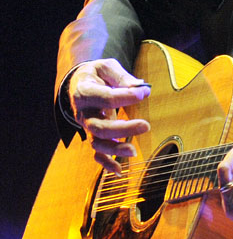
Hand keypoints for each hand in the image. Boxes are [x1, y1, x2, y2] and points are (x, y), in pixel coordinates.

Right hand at [68, 59, 151, 173]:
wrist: (80, 82)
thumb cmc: (97, 74)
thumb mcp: (107, 67)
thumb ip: (121, 76)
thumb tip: (140, 87)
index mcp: (85, 91)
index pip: (104, 96)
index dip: (124, 96)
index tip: (143, 93)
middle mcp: (83, 112)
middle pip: (98, 126)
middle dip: (122, 128)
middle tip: (145, 125)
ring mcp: (87, 126)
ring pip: (96, 142)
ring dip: (114, 149)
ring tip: (133, 151)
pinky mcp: (93, 135)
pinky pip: (97, 153)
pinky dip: (106, 163)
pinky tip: (120, 170)